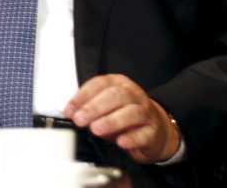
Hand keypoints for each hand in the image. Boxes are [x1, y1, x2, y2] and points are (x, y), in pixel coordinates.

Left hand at [65, 75, 180, 163]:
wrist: (156, 130)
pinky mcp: (153, 132)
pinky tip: (120, 141)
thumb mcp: (105, 108)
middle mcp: (134, 95)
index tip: (70, 110)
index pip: (100, 84)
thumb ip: (88, 107)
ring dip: (111, 121)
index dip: (83, 96)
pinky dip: (131, 138)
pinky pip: (144, 134)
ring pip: (131, 113)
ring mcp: (146, 112)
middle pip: (116, 96)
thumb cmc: (125, 116)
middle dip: (94, 108)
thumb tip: (70, 113)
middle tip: (80, 119)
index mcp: (119, 84)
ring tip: (96, 129)